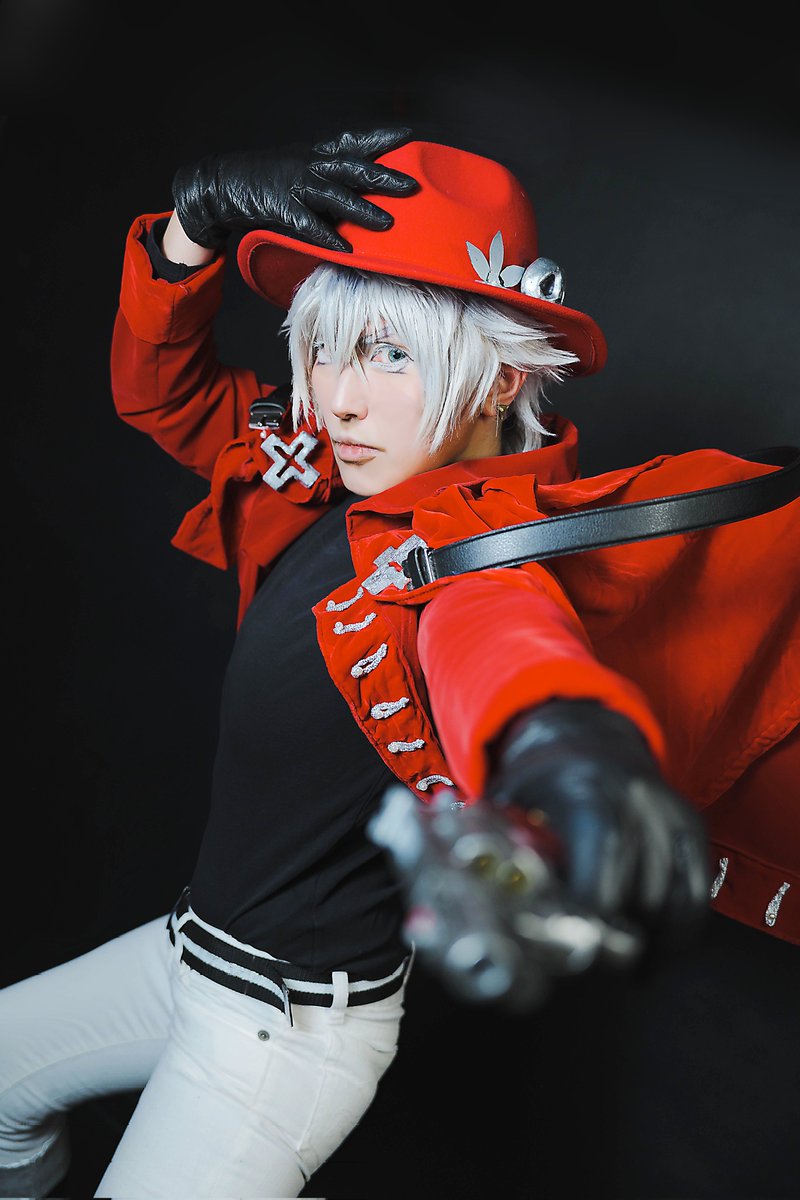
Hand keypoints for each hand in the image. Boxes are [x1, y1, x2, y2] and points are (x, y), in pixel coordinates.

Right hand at [170, 125, 418, 250]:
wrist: (221, 184)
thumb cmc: (264, 181)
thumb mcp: (297, 168)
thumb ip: (325, 177)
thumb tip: (356, 187)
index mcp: (314, 155)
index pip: (352, 142)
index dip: (380, 138)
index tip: (407, 134)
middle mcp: (308, 165)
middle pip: (353, 168)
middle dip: (383, 177)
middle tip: (411, 186)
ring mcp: (295, 186)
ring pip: (336, 196)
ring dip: (363, 210)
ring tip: (387, 223)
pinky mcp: (281, 208)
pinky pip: (308, 225)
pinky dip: (326, 236)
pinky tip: (344, 248)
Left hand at [486, 699, 710, 942]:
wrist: (581, 736)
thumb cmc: (536, 783)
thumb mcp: (509, 807)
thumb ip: (507, 855)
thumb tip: (497, 914)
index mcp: (586, 789)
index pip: (603, 861)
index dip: (593, 913)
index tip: (574, 947)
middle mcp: (638, 797)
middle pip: (640, 890)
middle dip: (616, 934)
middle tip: (589, 960)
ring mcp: (670, 811)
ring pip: (673, 900)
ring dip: (647, 939)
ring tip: (614, 957)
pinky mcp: (691, 825)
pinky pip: (696, 893)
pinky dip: (679, 932)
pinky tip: (650, 956)